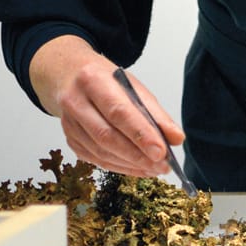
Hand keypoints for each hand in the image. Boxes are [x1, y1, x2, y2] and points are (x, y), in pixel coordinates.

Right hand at [28, 35, 184, 177]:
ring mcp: (69, 123)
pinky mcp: (70, 139)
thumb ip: (155, 113)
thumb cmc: (105, 80)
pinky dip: (119, 166)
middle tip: (162, 165)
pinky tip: (137, 168)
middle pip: (107, 135)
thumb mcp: (132, 86)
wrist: (69, 76)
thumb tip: (176, 138)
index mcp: (94, 81)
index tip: (162, 151)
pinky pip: (96, 159)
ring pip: (101, 152)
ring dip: (131, 164)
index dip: (141, 134)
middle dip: (137, 154)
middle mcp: (76, 102)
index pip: (119, 112)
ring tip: (155, 168)